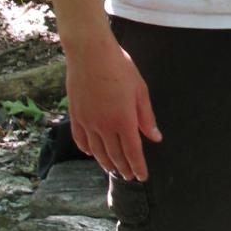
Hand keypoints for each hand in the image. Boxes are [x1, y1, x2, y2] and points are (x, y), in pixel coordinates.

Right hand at [65, 29, 162, 181]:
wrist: (90, 53)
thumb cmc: (120, 67)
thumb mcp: (140, 90)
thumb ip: (146, 117)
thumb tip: (155, 137)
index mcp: (124, 119)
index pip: (133, 151)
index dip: (138, 166)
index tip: (142, 177)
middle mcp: (104, 125)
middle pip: (115, 154)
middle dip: (124, 167)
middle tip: (129, 176)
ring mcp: (88, 121)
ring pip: (97, 150)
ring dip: (106, 162)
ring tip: (113, 169)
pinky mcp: (75, 115)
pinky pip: (80, 139)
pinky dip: (87, 149)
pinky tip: (92, 153)